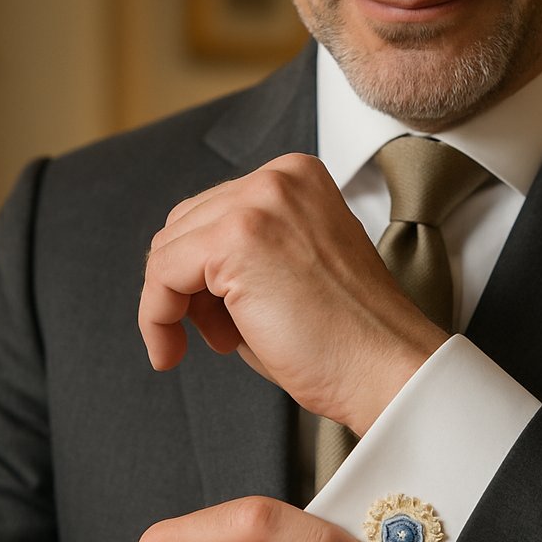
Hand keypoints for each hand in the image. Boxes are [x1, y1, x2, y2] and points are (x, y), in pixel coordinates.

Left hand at [139, 153, 446, 433]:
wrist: (385, 366)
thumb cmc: (345, 336)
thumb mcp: (290, 269)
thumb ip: (243, 252)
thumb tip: (180, 272)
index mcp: (299, 176)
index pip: (217, 210)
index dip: (204, 271)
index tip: (216, 320)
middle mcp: (280, 177)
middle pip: (186, 224)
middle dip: (188, 285)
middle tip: (221, 336)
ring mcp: (258, 202)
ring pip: (168, 249)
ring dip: (175, 303)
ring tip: (220, 344)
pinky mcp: (236, 238)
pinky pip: (161, 275)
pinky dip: (155, 317)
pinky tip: (172, 351)